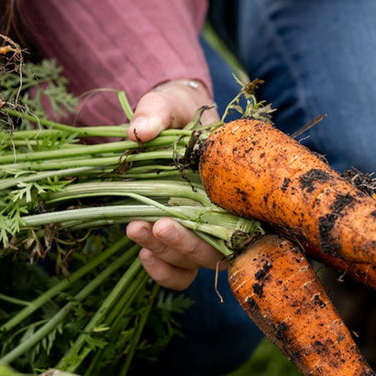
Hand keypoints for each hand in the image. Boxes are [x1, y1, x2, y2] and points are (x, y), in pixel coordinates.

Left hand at [124, 78, 224, 288]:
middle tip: (156, 226)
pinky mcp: (183, 241)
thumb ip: (157, 111)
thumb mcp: (171, 102)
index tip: (175, 219)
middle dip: (184, 245)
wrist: (172, 119)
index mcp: (236, 184)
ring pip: (196, 262)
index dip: (213, 230)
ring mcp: (205, 231)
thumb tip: (140, 131)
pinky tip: (144, 254)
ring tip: (135, 230)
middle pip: (217, 249)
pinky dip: (163, 271)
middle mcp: (227, 214)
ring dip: (167, 253)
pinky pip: (182, 273)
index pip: (240, 221)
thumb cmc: (181, 110)